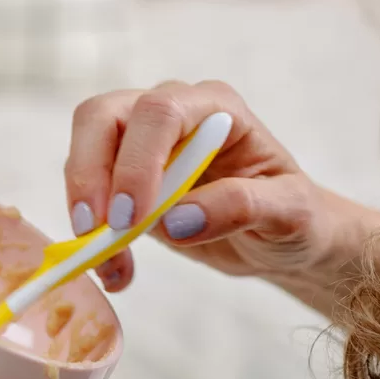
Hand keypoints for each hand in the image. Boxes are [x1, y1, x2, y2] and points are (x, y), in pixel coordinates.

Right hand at [66, 80, 338, 290]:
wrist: (279, 238)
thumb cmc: (295, 216)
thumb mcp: (290, 214)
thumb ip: (242, 206)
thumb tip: (176, 219)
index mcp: (215, 108)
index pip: (158, 112)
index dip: (136, 161)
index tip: (131, 219)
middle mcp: (170, 112)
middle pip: (101, 116)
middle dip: (89, 174)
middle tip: (93, 230)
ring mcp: (140, 142)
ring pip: (84, 152)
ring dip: (84, 209)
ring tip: (109, 262)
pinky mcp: (121, 177)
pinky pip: (88, 195)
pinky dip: (91, 236)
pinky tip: (117, 270)